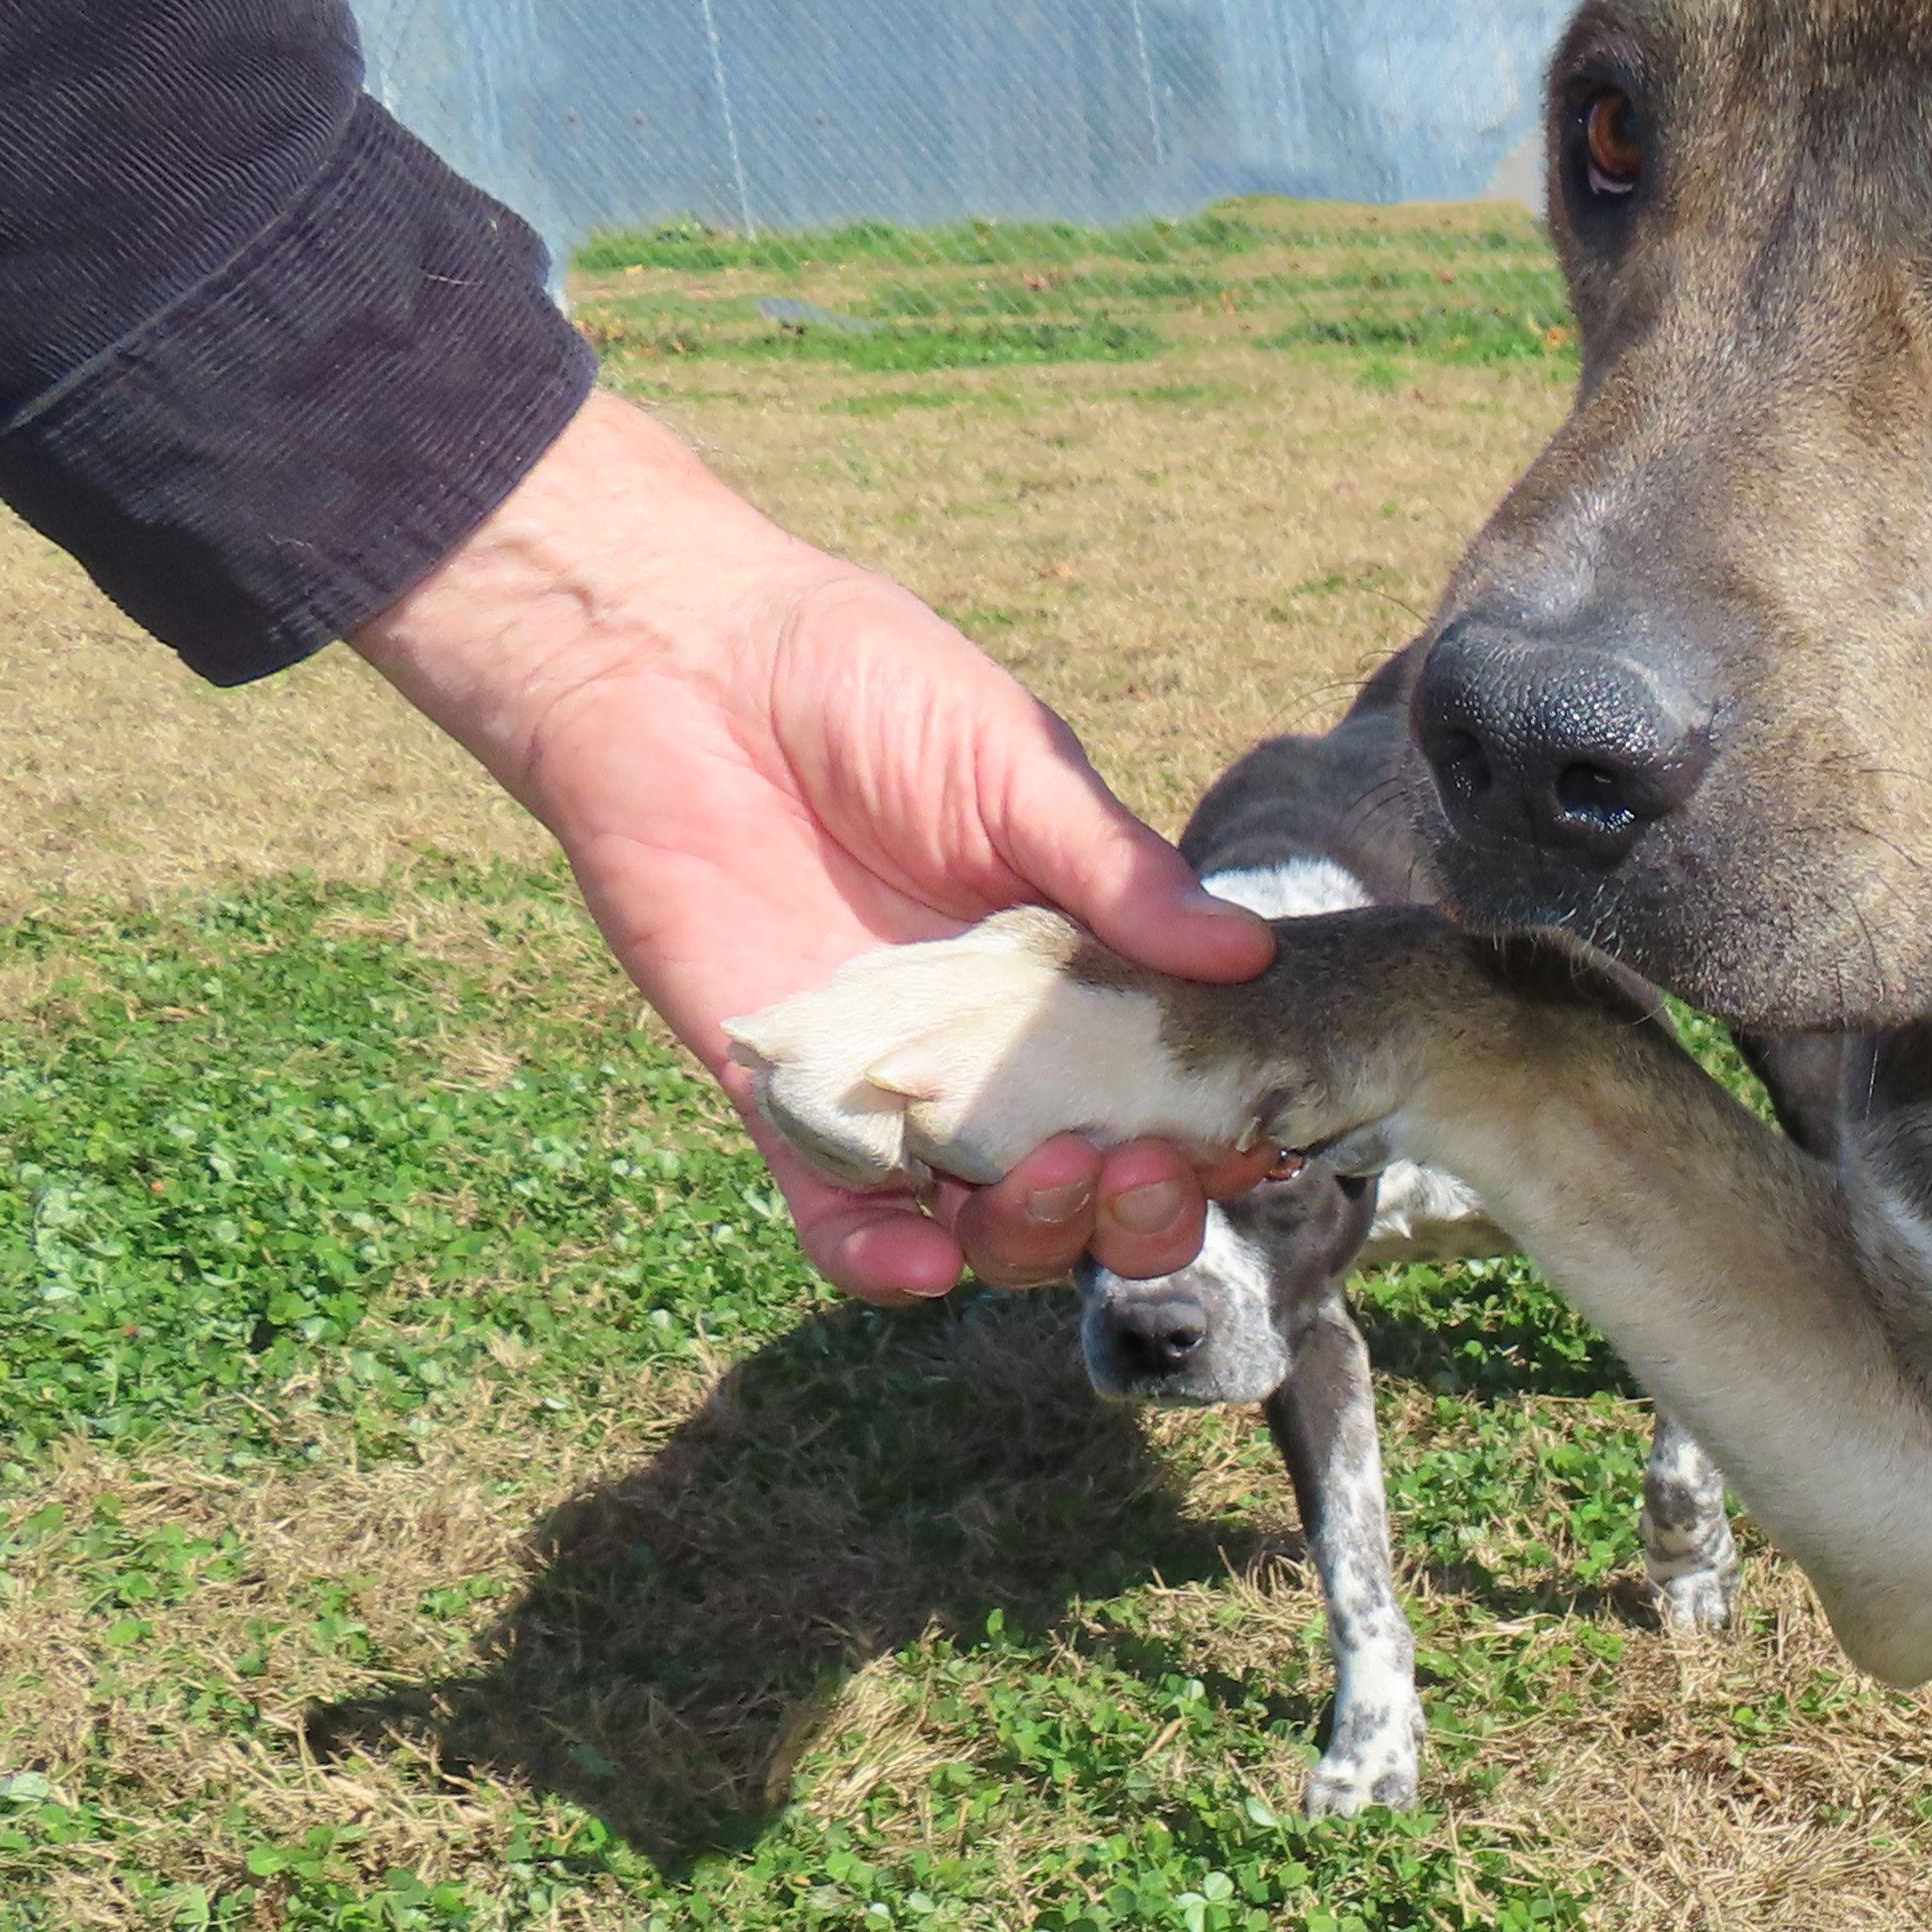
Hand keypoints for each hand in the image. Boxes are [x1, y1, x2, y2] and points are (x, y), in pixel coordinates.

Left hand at [351, 392, 1276, 1299]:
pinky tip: (920, 1262)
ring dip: (1034, 1237)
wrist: (680, 667)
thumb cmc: (861, 684)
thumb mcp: (1015, 763)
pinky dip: (881, 1264)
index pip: (1172, 1089)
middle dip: (1139, 1211)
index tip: (1251, 1135)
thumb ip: (1117, 872)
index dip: (1219, 1134)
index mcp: (1077, 972)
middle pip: (1095, 1189)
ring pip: (985, 1229)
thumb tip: (1247, 956)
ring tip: (1049, 1181)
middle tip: (1142, 1166)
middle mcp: (998, 1052)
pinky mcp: (786, 1107)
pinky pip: (841, 1225)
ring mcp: (898, 1090)